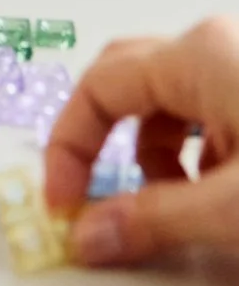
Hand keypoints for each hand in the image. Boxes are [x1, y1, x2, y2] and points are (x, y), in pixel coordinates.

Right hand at [44, 16, 238, 266]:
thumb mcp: (235, 208)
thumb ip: (155, 221)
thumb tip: (88, 237)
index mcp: (198, 55)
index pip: (98, 88)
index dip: (69, 148)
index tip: (64, 205)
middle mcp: (217, 47)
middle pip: (128, 86)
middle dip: (106, 145)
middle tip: (96, 199)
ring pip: (172, 104)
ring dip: (157, 157)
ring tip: (178, 211)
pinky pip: (211, 113)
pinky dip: (197, 157)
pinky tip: (218, 197)